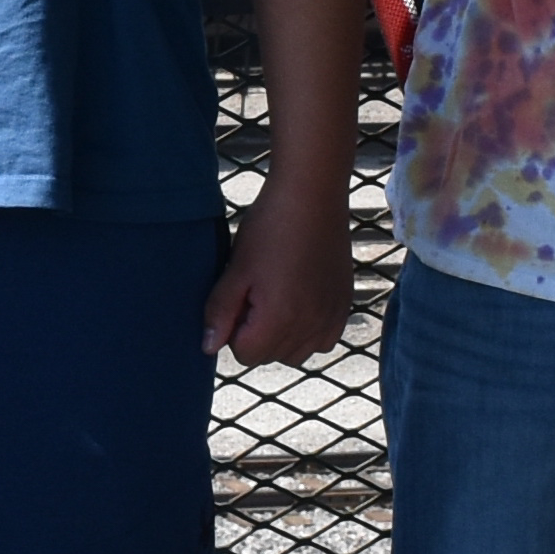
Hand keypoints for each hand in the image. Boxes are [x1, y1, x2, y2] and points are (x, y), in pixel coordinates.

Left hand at [204, 163, 352, 363]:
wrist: (313, 196)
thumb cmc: (269, 228)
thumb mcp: (236, 269)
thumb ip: (220, 312)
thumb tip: (208, 347)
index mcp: (279, 320)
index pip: (244, 355)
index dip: (234, 329)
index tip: (240, 297)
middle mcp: (310, 327)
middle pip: (271, 357)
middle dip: (257, 333)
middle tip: (258, 291)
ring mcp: (332, 318)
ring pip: (297, 353)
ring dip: (282, 336)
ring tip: (278, 295)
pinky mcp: (345, 306)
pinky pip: (323, 340)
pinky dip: (309, 330)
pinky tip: (300, 300)